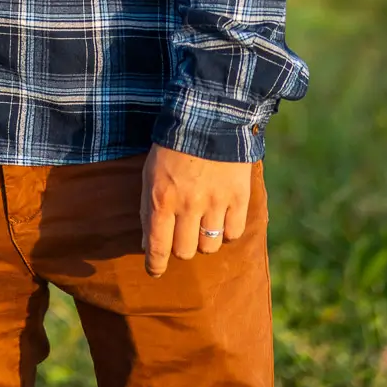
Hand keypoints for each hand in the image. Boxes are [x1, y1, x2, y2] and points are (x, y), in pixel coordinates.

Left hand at [140, 144, 250, 276]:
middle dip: (180, 248)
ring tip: (201, 223)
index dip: (155, 265)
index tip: (154, 271)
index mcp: (161, 198)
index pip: (157, 246)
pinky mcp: (238, 198)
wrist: (208, 115)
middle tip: (181, 234)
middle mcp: (188, 205)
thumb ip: (149, 208)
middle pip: (184, 252)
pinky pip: (233, 234)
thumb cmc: (172, 145)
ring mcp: (216, 203)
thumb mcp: (150, 172)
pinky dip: (226, 232)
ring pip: (209, 246)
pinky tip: (221, 218)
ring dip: (203, 240)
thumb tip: (148, 244)